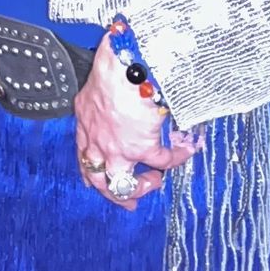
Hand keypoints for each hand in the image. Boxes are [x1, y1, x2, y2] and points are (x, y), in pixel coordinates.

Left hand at [73, 41, 197, 206]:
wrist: (125, 67)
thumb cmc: (113, 67)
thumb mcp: (99, 83)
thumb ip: (106, 96)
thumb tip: (120, 94)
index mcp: (86, 123)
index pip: (84, 155)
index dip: (91, 171)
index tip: (95, 183)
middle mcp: (97, 141)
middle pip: (99, 179)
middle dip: (113, 194)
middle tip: (129, 204)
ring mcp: (117, 148)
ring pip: (124, 185)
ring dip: (142, 186)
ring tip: (156, 180)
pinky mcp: (141, 147)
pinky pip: (161, 162)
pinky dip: (175, 159)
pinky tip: (185, 153)